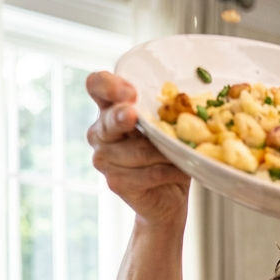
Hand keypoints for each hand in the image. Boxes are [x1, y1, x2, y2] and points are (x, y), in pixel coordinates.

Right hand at [86, 72, 189, 226]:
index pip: (97, 85)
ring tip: (180, 155)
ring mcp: (104, 158)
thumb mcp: (169, 128)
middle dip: (123, 116)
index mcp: (111, 108)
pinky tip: (178, 172)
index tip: (129, 93)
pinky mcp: (115, 182)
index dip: (108, 85)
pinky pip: (147, 174)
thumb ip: (167, 114)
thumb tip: (182, 106)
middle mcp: (101, 131)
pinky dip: (168, 172)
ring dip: (165, 153)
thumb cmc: (167, 154)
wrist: (169, 194)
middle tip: (133, 115)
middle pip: (110, 120)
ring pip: (137, 151)